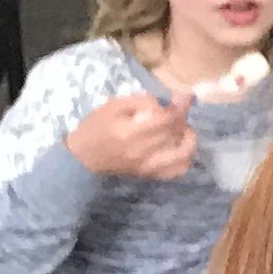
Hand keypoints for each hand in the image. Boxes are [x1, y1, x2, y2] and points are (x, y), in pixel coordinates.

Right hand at [69, 90, 196, 181]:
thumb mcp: (113, 106)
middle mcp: (141, 152)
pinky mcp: (150, 176)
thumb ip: (142, 101)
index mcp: (128, 132)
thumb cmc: (96, 127)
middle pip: (174, 134)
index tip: (184, 97)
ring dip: (189, 139)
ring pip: (183, 154)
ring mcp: (148, 167)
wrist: (83, 158)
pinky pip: (177, 171)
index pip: (165, 120)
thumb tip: (168, 102)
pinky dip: (185, 159)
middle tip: (180, 110)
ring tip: (183, 129)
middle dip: (182, 119)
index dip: (178, 107)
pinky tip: (180, 148)